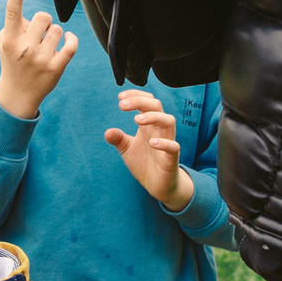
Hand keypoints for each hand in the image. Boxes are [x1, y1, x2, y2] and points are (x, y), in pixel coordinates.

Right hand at [0, 0, 75, 119]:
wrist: (18, 93)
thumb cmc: (12, 60)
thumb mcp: (4, 42)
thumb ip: (14, 24)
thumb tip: (33, 18)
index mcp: (9, 40)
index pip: (12, 13)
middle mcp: (24, 49)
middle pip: (43, 17)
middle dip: (43, 21)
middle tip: (38, 33)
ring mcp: (41, 60)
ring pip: (58, 29)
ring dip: (54, 34)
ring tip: (46, 44)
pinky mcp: (56, 68)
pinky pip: (71, 45)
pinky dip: (71, 39)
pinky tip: (67, 39)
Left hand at [105, 89, 193, 209]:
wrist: (157, 185)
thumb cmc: (144, 162)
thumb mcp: (127, 149)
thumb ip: (118, 139)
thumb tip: (107, 131)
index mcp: (149, 125)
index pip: (147, 102)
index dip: (135, 95)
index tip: (120, 97)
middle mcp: (159, 130)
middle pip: (157, 106)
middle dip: (140, 101)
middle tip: (122, 105)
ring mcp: (167, 142)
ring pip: (169, 121)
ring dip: (153, 117)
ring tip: (136, 120)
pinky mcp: (171, 159)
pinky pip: (173, 147)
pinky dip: (164, 143)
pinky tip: (151, 143)